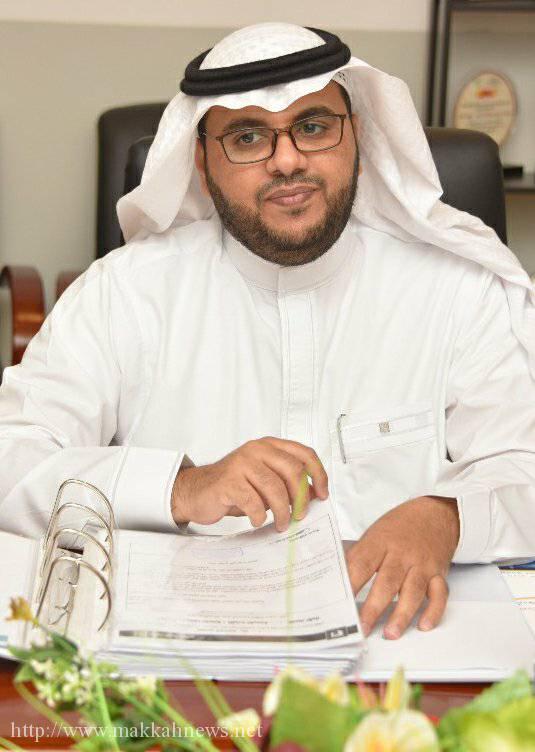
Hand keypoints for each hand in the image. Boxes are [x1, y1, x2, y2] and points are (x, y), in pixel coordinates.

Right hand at [171, 437, 328, 531]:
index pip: (304, 454)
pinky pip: (254, 502)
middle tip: (300, 515)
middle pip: (293, 470)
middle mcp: (257, 449)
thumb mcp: (266, 483)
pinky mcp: (228, 481)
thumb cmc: (235, 487)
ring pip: (275, 488)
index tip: (323, 495)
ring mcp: (242, 463)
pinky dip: (259, 516)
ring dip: (282, 512)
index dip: (318, 474)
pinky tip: (256, 520)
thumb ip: (289, 484)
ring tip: (280, 524)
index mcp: (269, 446)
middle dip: (301, 497)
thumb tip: (315, 495)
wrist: (197, 491)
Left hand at [345, 496, 459, 638]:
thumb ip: (358, 556)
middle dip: (374, 607)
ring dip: (402, 614)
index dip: (351, 584)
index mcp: (380, 542)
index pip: (362, 564)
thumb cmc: (398, 527)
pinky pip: (439, 594)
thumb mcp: (374, 533)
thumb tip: (335, 579)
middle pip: (387, 582)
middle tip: (362, 627)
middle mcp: (402, 554)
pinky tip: (424, 625)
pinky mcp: (439, 573)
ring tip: (390, 633)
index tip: (340, 605)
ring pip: (413, 591)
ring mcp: (422, 564)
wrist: (434, 514)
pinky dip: (434, 610)